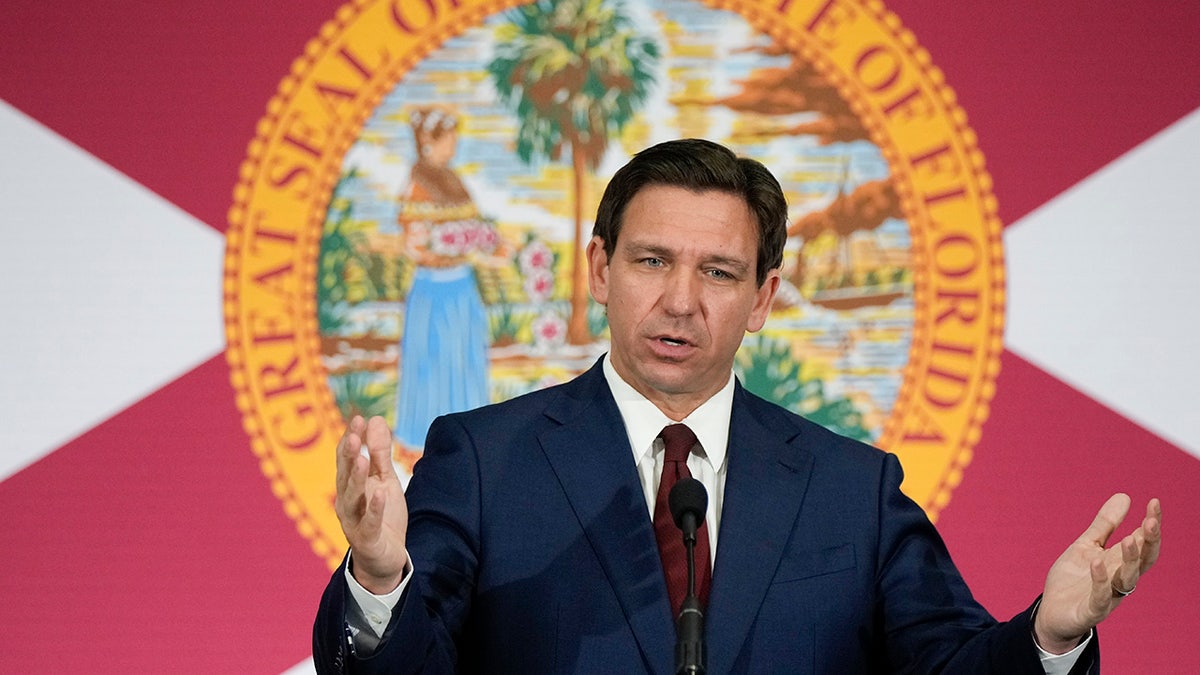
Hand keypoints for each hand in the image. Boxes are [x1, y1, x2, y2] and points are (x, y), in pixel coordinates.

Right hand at [334, 415, 409, 593]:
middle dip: (349, 454)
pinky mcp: (367, 539)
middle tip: (355, 434)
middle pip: (345, 475)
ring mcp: (353, 521)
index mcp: (349, 486)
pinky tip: (381, 493)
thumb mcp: (385, 481)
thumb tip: (375, 419)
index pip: (346, 458)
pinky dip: (374, 508)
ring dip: (355, 478)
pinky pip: (369, 522)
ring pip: (351, 498)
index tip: (359, 418)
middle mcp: (346, 502)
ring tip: (361, 458)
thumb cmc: (382, 516)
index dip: (351, 439)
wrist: (385, 559)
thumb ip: (380, 453)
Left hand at [1034, 494, 1161, 652]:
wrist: (1052, 613)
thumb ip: (1105, 525)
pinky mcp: (1091, 611)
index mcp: (1120, 562)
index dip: (1151, 524)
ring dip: (1130, 560)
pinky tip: (1097, 562)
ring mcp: (1108, 596)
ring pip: (1128, 579)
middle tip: (1150, 521)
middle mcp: (1120, 579)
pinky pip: (1101, 598)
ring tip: (1129, 538)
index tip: (1154, 502)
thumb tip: (1125, 495)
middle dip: (1149, 542)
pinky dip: (1101, 581)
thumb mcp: (1086, 545)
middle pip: (1143, 561)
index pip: (1143, 542)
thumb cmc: (1073, 579)